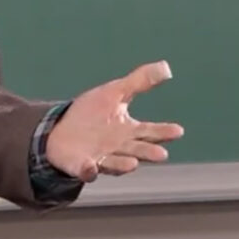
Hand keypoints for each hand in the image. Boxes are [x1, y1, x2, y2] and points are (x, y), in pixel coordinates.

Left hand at [45, 61, 183, 182]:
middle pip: (137, 150)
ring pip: (115, 164)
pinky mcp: (81, 166)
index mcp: (128, 130)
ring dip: (123, 165)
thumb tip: (166, 67)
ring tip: (133, 164)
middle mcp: (119, 148)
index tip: (178, 130)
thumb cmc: (92, 113)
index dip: (164, 132)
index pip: (150, 131)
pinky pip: (86, 170)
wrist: (60, 129)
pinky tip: (91, 167)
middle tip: (161, 154)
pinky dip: (89, 170)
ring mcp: (100, 158)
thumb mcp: (115, 93)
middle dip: (148, 152)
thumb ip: (139, 82)